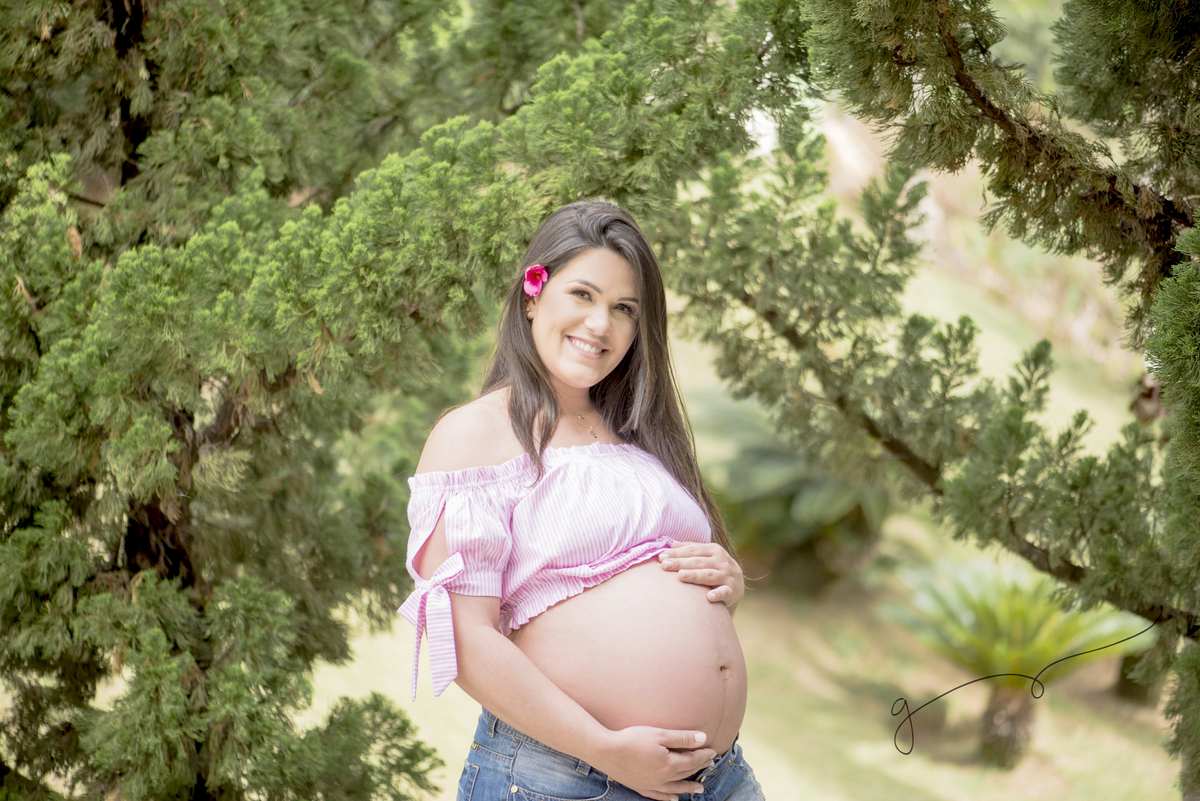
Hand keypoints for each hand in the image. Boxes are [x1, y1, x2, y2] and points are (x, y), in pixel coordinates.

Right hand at [592, 726, 716, 800]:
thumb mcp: (659, 734)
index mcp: (669, 764)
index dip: (703, 755)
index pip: (691, 760)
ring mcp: (651, 785)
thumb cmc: (632, 739)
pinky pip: (659, 795)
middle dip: (699, 768)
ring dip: (688, 787)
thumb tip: (703, 738)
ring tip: (699, 789)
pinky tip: (674, 798)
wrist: (607, 752)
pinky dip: (668, 797)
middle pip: (685, 773)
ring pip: (675, 787)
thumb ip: (682, 738)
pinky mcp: (640, 787)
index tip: (713, 751)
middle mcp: (663, 778)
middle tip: (709, 764)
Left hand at [658, 541, 743, 606]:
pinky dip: (718, 594)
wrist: (737, 585)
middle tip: (664, 565)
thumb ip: (690, 549)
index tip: (661, 557)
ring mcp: (727, 576)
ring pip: (709, 575)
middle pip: (697, 562)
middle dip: (680, 563)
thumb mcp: (706, 556)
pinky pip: (725, 592)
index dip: (676, 553)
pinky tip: (709, 597)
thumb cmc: (715, 568)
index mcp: (714, 550)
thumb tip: (671, 544)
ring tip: (681, 576)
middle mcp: (721, 561)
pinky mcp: (732, 591)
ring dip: (695, 575)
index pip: (692, 550)